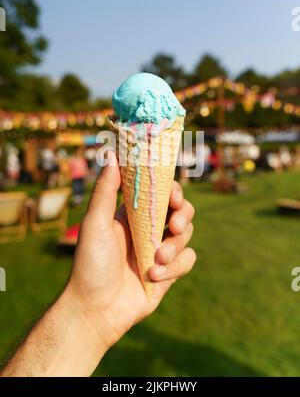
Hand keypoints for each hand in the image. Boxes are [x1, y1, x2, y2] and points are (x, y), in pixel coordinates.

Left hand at [66, 150, 195, 349]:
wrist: (95, 310)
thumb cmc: (89, 264)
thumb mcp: (94, 223)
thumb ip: (105, 190)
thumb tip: (111, 154)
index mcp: (134, 214)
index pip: (161, 192)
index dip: (172, 190)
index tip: (173, 194)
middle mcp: (149, 229)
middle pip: (181, 211)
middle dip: (183, 216)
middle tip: (173, 226)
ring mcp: (161, 250)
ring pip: (187, 235)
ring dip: (174, 247)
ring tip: (156, 260)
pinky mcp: (169, 272)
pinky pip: (188, 260)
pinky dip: (175, 267)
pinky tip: (154, 276)